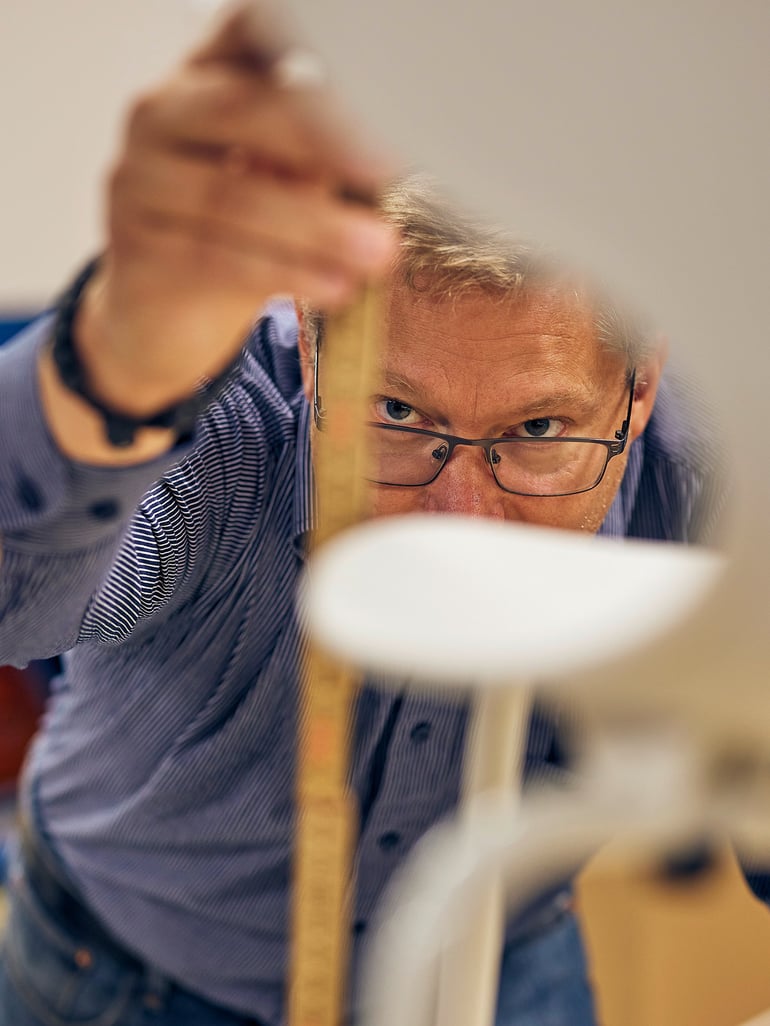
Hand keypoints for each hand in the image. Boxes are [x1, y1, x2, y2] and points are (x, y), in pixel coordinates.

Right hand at [75, 2, 397, 416]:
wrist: (160, 315)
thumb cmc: (234, 236)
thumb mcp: (282, 183)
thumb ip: (321, 153)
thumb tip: (393, 150)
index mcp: (203, 77)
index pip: (249, 29)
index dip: (308, 42)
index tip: (373, 80)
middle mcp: (160, 114)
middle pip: (243, 109)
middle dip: (323, 138)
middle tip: (388, 167)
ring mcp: (137, 180)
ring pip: (233, 198)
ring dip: (317, 228)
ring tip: (379, 252)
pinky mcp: (135, 249)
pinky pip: (216, 259)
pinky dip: (285, 274)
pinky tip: (336, 287)